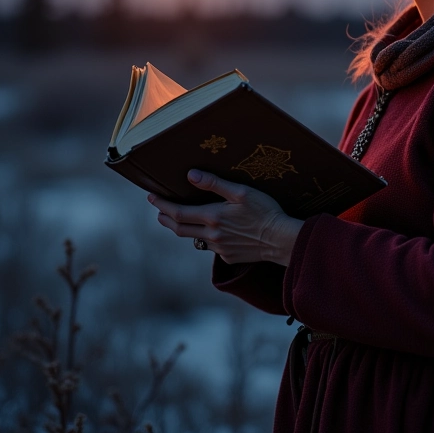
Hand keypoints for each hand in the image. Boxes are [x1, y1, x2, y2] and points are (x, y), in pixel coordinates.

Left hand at [148, 169, 303, 265]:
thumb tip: (191, 175)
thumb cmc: (265, 211)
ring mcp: (219, 248)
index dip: (162, 205)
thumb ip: (215, 184)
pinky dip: (206, 238)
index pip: (178, 212)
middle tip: (158, 211)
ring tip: (180, 221)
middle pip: (179, 228)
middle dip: (166, 218)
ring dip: (183, 229)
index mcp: (213, 217)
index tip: (152, 198)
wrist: (281, 240)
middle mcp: (212, 235)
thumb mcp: (241, 192)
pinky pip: (211, 247)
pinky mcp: (228, 257)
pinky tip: (212, 232)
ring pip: (194, 238)